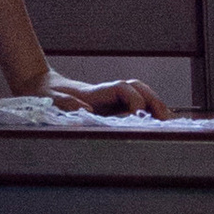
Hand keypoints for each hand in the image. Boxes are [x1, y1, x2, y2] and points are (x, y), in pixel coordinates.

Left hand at [29, 68, 169, 117]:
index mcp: (96, 92)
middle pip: (139, 88)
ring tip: (172, 124)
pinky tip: (163, 126)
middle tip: (168, 120)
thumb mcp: (50, 100)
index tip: (137, 117)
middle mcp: (108, 93)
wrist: (41, 86)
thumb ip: (66, 103)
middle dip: (155, 101)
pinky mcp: (111, 107)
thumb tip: (86, 111)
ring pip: (141, 95)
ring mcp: (111, 99)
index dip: (133, 101)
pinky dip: (151, 114)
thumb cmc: (46, 95)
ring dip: (157, 106)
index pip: (123, 89)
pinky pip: (136, 107)